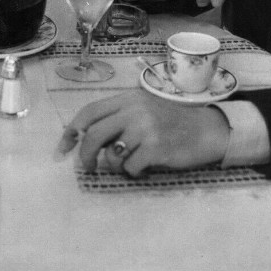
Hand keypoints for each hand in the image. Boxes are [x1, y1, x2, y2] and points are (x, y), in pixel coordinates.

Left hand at [56, 90, 230, 175]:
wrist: (208, 130)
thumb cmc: (173, 122)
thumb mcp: (144, 110)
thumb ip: (119, 117)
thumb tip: (85, 137)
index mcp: (129, 99)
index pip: (89, 112)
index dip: (71, 132)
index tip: (62, 149)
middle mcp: (135, 111)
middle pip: (93, 135)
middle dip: (84, 156)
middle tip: (87, 167)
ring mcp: (146, 129)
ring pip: (111, 155)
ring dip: (115, 166)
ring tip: (129, 163)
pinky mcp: (156, 148)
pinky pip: (130, 168)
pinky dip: (134, 171)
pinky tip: (146, 165)